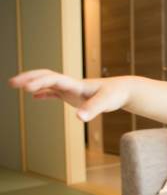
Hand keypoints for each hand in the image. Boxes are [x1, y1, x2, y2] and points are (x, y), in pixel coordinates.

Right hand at [8, 69, 130, 121]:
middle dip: (30, 78)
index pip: (54, 80)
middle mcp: (72, 85)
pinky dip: (44, 93)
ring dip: (33, 83)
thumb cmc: (116, 94)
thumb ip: (92, 109)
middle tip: (12, 82)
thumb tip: (79, 118)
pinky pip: (56, 92)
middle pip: (46, 76)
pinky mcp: (75, 94)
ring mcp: (72, 89)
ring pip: (48, 82)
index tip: (26, 87)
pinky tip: (35, 97)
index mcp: (77, 85)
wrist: (125, 90)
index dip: (40, 82)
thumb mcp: (106, 102)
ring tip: (16, 85)